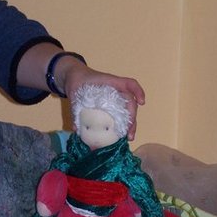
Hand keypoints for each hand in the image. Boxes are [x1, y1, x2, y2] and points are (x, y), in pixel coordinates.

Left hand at [17, 43, 144, 140]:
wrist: (74, 79)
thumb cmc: (78, 81)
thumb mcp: (74, 92)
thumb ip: (75, 108)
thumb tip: (77, 129)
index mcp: (110, 83)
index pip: (129, 84)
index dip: (138, 91)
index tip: (142, 103)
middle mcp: (116, 92)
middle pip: (130, 104)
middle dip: (132, 119)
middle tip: (129, 133)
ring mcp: (115, 101)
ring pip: (127, 112)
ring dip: (130, 125)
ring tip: (128, 138)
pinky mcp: (110, 109)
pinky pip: (119, 117)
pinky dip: (121, 127)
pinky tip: (121, 137)